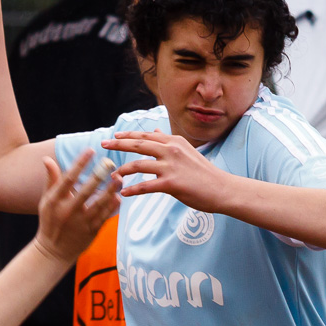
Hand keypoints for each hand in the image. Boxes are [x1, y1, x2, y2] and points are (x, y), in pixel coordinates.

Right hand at [33, 148, 120, 264]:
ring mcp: (80, 223)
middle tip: (109, 162)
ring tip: (119, 178)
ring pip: (98, 204)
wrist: (53, 251)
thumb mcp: (46, 200)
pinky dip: (112, 207)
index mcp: (55, 201)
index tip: (90, 150)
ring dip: (110, 191)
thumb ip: (51, 180)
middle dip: (98, 176)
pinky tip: (118, 196)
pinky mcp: (91, 232)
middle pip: (85, 191)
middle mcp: (68, 211)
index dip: (80, 164)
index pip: (68, 179)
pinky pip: (104, 217)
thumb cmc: (50, 221)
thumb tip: (47, 158)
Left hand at [108, 132, 230, 210]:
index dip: (127, 135)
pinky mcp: (171, 183)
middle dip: (118, 144)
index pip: (146, 136)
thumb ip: (169, 142)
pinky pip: (145, 186)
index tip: (113, 137)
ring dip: (122, 171)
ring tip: (113, 177)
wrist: (222, 189)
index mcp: (174, 142)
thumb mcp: (187, 152)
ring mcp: (171, 166)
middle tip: (103, 145)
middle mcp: (171, 150)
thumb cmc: (204, 173)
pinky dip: (132, 190)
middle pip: (138, 144)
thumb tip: (155, 132)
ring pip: (138, 165)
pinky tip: (124, 193)